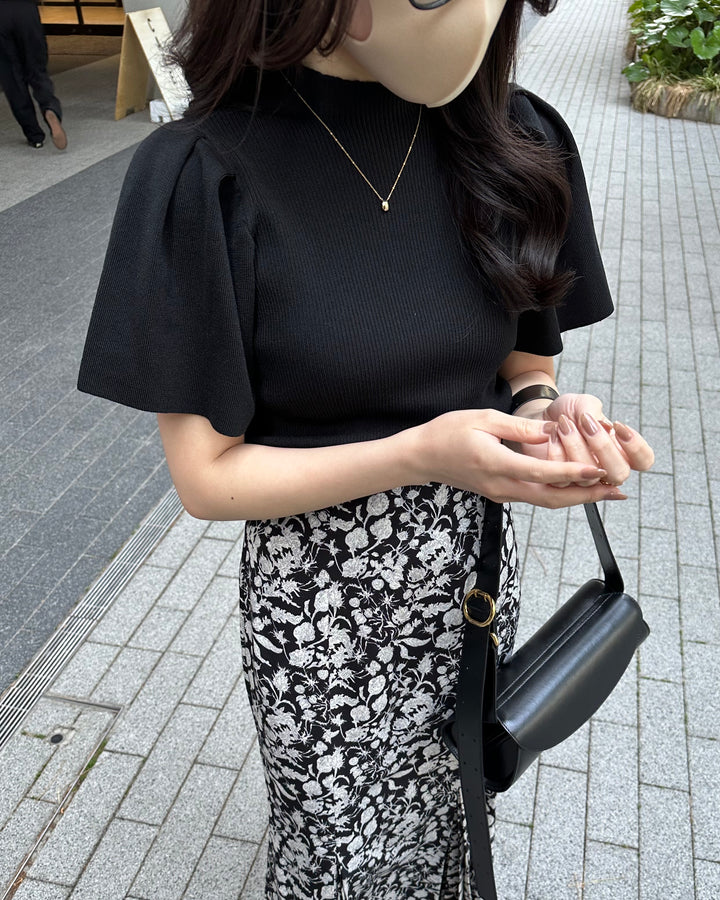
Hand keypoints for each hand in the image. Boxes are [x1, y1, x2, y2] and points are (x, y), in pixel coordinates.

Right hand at [417, 409, 627, 508]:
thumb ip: (520, 427)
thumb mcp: (484, 419)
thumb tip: (553, 431)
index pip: (542, 473)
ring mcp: (501, 493)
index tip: (599, 471)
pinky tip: (577, 487)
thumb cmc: (449, 431)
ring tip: (606, 492)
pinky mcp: (501, 493)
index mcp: (497, 464)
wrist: (422, 456)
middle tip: (617, 492)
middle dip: (587, 496)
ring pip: (546, 501)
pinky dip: (560, 494)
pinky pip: (536, 496)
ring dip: (577, 498)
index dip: (573, 474)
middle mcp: (502, 486)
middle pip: (551, 498)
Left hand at [518, 393, 653, 486]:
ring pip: (589, 478)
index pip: (644, 461)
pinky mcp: (561, 484)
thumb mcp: (585, 404)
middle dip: (603, 447)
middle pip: (619, 474)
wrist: (539, 418)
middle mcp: (607, 469)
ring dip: (576, 446)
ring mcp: (584, 480)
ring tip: (564, 424)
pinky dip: (557, 452)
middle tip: (587, 424)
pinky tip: (553, 434)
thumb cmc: (568, 413)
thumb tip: (603, 429)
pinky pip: (563, 478)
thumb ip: (595, 412)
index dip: (636, 446)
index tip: (618, 425)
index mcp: (622, 452)